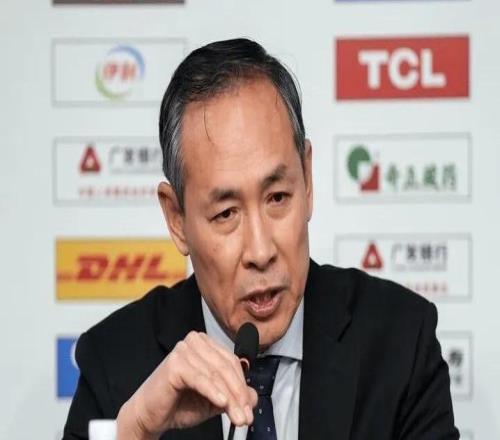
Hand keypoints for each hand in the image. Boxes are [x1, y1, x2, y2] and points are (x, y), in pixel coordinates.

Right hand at [116, 331, 257, 438]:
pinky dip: (214, 392)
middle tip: (245, 415)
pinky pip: (201, 379)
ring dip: (230, 398)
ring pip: (216, 375)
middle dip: (239, 395)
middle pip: (226, 367)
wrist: (150, 415)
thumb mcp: (214, 400)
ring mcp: (184, 350)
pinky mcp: (175, 364)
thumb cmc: (178, 403)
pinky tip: (222, 403)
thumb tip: (253, 398)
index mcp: (205, 345)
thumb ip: (233, 396)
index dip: (243, 386)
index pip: (231, 362)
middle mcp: (195, 342)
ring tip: (237, 417)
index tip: (250, 408)